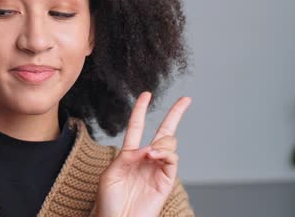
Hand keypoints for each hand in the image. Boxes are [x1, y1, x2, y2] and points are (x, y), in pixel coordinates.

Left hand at [95, 92, 191, 216]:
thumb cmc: (108, 201)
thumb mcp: (110, 173)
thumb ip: (126, 157)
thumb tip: (147, 149)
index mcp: (129, 154)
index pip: (137, 127)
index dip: (141, 110)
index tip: (146, 94)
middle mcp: (146, 158)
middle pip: (164, 131)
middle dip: (175, 114)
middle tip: (186, 99)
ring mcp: (158, 169)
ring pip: (169, 144)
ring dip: (161, 143)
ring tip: (150, 154)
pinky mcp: (166, 180)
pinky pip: (172, 159)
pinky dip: (165, 153)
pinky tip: (154, 156)